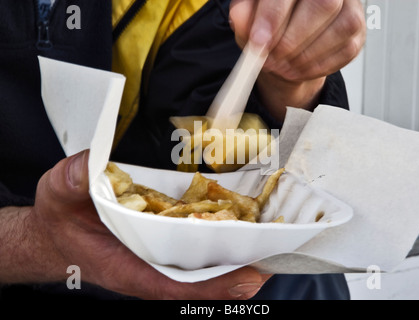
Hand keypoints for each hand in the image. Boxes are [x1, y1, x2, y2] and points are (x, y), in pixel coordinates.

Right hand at [27, 150, 268, 298]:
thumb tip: (90, 165)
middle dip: (240, 267)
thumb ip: (73, 180)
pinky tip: (245, 220)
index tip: (251, 276)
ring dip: (239, 252)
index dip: (215, 285)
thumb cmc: (61, 217)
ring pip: (207, 263)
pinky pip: (200, 245)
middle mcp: (153, 266)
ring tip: (273, 234)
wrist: (61, 230)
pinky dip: (223, 236)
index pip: (176, 285)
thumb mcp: (58, 192)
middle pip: (204, 276)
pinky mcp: (167, 241)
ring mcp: (162, 255)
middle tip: (279, 248)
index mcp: (128, 266)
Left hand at [230, 0, 365, 117]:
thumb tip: (239, 19)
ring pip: (339, 29)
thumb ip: (243, 15)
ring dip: (305, 57)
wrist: (287, 43)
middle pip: (323, 4)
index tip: (259, 42)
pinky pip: (346, 51)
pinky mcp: (358, 32)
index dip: (274, 16)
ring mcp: (351, 7)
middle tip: (271, 59)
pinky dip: (317, 67)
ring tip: (282, 67)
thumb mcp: (248, 17)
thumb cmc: (269, 23)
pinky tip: (298, 69)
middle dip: (292, 40)